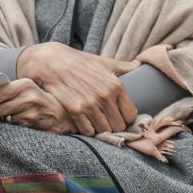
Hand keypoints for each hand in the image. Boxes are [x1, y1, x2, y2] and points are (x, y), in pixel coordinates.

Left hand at [0, 78, 73, 133]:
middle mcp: (28, 95)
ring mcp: (30, 111)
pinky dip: (4, 129)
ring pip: (0, 119)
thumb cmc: (44, 104)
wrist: (65, 118)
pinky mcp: (32, 125)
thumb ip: (12, 92)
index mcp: (25, 84)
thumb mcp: (30, 92)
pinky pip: (10, 128)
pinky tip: (3, 129)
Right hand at [17, 43, 140, 135]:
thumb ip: (123, 67)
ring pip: (103, 131)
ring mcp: (89, 105)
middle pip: (118, 126)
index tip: (121, 117)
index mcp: (116, 85)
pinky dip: (87, 129)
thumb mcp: (104, 62)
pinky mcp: (74, 111)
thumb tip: (139, 65)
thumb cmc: (80, 62)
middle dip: (114, 126)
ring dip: (101, 129)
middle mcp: (105, 96)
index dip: (127, 118)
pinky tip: (85, 121)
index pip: (131, 115)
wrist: (52, 61)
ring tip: (97, 122)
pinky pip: (87, 131)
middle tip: (108, 122)